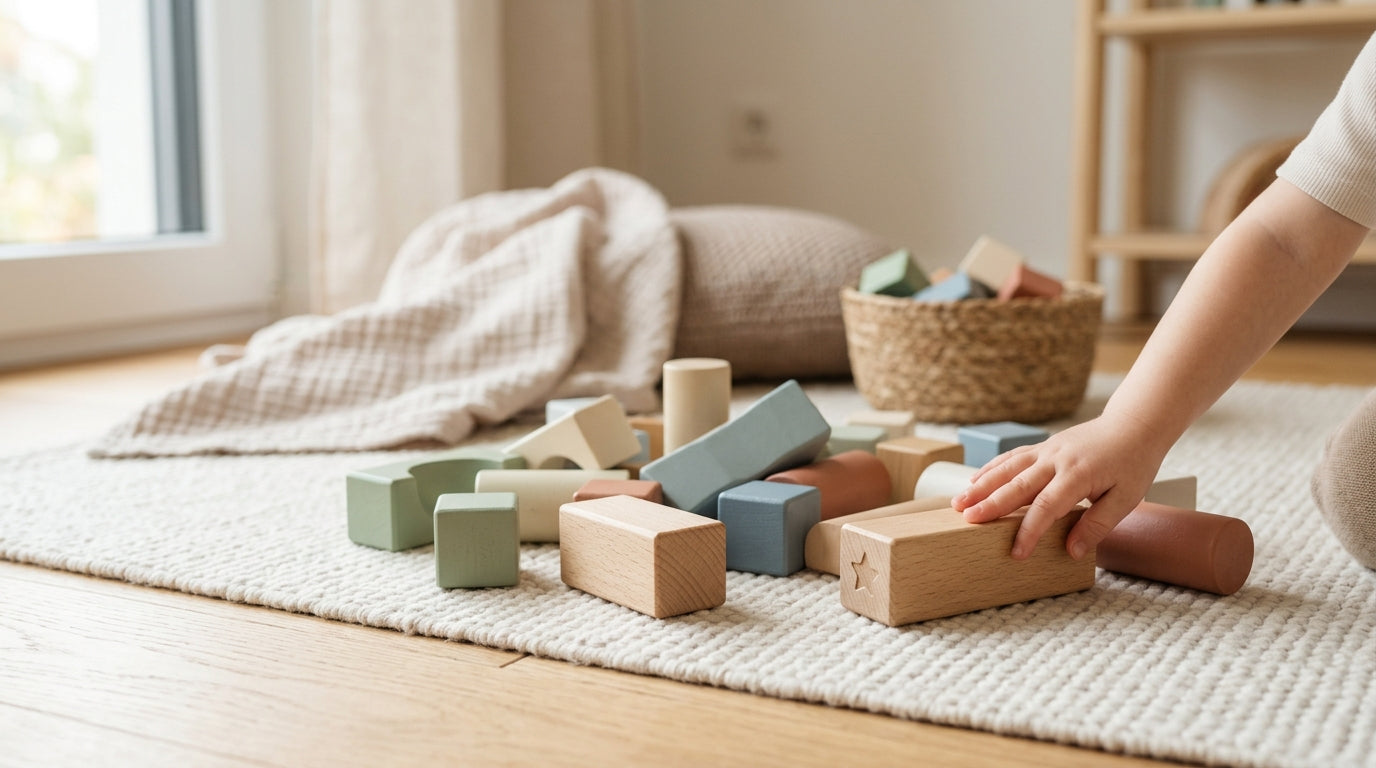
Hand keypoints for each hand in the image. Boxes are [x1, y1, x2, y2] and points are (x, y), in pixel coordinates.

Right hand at [950, 414, 1165, 560]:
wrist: (1134, 425)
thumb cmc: (1133, 464)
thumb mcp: (1126, 499)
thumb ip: (1097, 524)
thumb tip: (1071, 551)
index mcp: (1077, 476)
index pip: (1046, 507)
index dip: (1029, 531)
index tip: (1016, 552)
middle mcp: (1056, 460)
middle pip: (1017, 485)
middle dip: (990, 504)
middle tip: (967, 520)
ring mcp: (1046, 450)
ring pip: (1007, 469)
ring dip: (981, 486)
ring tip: (958, 502)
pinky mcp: (1043, 446)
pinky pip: (1012, 457)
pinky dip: (991, 469)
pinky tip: (974, 481)